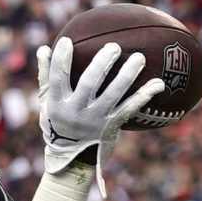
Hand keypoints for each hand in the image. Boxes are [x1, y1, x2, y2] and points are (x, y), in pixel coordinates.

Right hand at [35, 36, 166, 186]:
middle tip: (114, 46)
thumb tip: (43, 48)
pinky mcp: (111, 126)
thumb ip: (45, 76)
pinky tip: (158, 83)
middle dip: (102, 64)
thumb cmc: (58, 123)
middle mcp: (76, 112)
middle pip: (89, 84)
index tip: (67, 40)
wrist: (72, 160)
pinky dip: (144, 96)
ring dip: (127, 75)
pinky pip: (129, 109)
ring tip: (139, 57)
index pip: (58, 78)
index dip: (61, 60)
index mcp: (57, 104)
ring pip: (113, 95)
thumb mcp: (46, 103)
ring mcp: (95, 120)